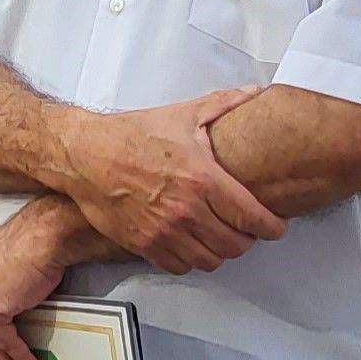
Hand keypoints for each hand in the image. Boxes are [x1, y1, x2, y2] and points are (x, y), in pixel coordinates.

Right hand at [72, 88, 279, 273]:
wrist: (85, 154)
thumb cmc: (132, 135)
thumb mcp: (182, 115)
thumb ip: (222, 104)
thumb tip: (253, 92)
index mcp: (202, 179)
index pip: (252, 217)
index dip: (272, 227)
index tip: (276, 226)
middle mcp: (186, 210)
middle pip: (235, 245)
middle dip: (247, 240)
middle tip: (246, 230)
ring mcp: (164, 231)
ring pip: (210, 260)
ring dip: (220, 252)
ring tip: (220, 239)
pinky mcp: (144, 244)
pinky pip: (179, 266)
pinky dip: (190, 260)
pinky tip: (191, 244)